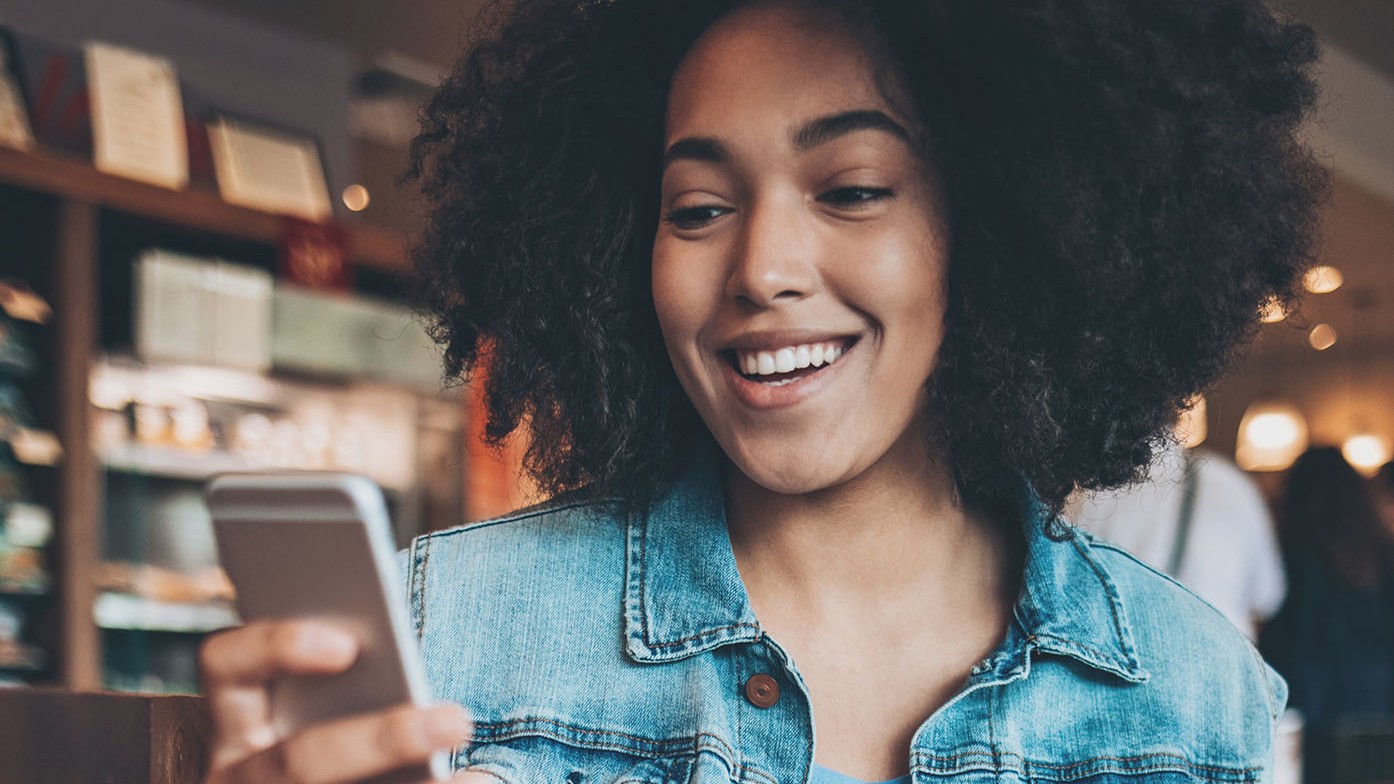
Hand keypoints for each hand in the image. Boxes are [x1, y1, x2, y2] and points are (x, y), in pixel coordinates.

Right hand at [200, 619, 490, 782]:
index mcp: (236, 718)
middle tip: (457, 720)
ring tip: (479, 778)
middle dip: (383, 740)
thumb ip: (356, 683)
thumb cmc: (337, 732)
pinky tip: (474, 783)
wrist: (328, 775)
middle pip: (299, 761)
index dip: (276, 646)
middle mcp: (237, 776)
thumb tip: (418, 678)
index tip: (346, 645)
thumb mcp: (327, 706)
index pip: (227, 665)